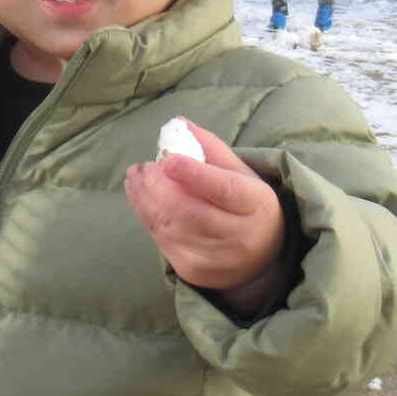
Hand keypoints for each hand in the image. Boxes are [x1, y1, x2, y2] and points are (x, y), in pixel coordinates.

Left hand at [124, 120, 285, 303]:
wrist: (261, 258)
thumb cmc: (247, 205)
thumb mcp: (241, 173)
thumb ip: (211, 148)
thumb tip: (178, 123)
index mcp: (257, 205)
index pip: (224, 189)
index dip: (194, 174)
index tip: (167, 160)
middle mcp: (240, 237)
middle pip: (189, 211)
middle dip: (157, 186)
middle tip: (141, 167)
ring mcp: (216, 259)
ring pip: (169, 226)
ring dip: (145, 199)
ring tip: (135, 178)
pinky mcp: (194, 272)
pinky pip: (161, 240)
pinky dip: (147, 215)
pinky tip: (141, 197)